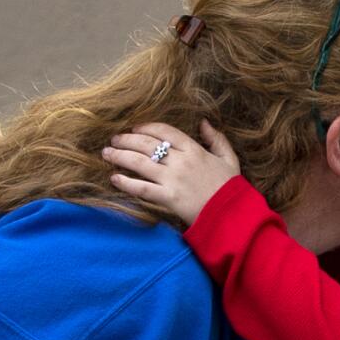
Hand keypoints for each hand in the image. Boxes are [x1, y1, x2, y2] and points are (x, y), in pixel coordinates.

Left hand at [102, 121, 241, 226]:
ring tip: (106, 154)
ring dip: (120, 156)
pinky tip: (114, 178)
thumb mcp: (229, 159)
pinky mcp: (168, 198)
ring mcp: (173, 179)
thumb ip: (216, 139)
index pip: (164, 131)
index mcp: (194, 149)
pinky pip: (141, 188)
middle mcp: (181, 161)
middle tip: (113, 140)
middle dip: (126, 139)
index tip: (134, 128)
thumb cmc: (231, 189)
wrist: (232, 216)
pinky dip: (125, 183)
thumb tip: (203, 123)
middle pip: (146, 144)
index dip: (146, 127)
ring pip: (139, 163)